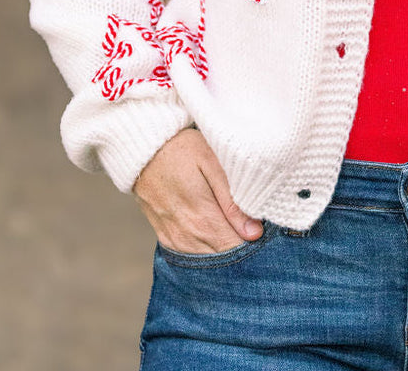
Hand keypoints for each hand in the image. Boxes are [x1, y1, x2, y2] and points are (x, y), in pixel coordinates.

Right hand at [133, 128, 262, 252]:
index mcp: (203, 219)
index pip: (236, 250)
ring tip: (236, 225)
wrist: (143, 148)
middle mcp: (187, 236)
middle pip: (223, 257)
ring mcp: (174, 239)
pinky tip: (216, 231)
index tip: (263, 229)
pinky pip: (191, 253)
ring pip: (207, 258)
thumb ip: (233, 201)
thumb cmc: (183, 149)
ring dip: (224, 248)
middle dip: (241, 247)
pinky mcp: (165, 236)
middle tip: (253, 226)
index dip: (254, 244)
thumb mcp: (213, 165)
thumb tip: (254, 233)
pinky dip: (207, 247)